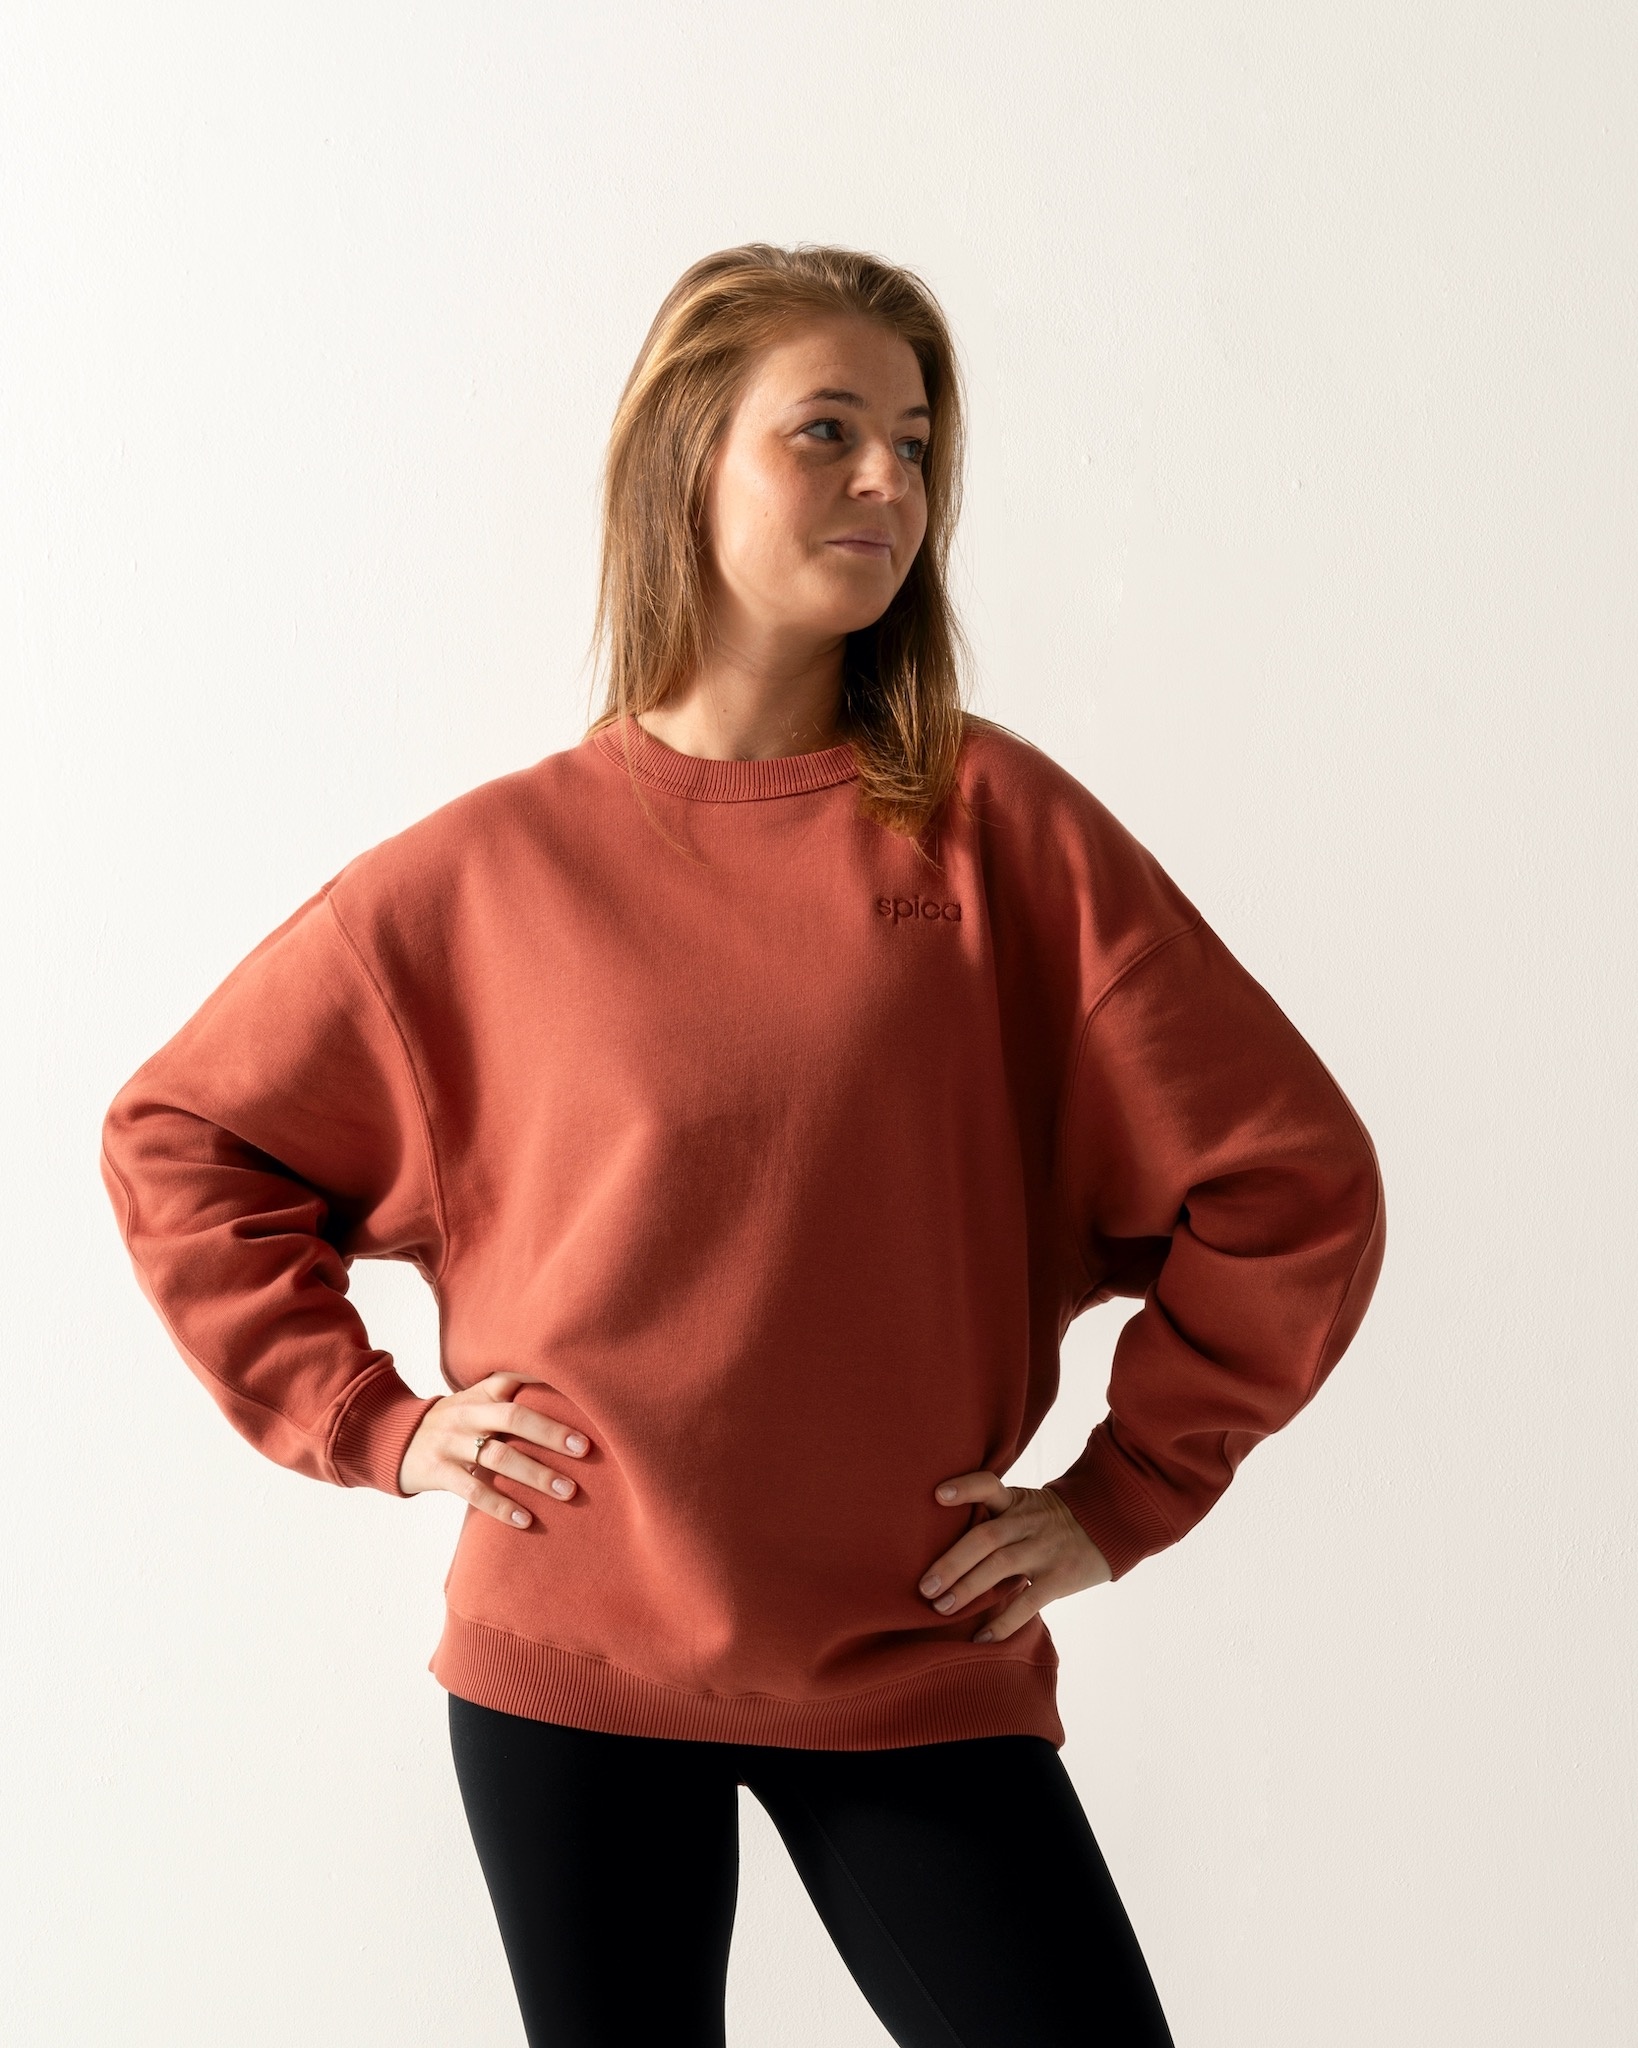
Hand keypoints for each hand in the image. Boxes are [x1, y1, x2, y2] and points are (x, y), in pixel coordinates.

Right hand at [398, 1370, 592, 1528]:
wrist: (392, 1441)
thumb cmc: (452, 1424)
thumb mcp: (473, 1401)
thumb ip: (509, 1397)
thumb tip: (568, 1400)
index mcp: (479, 1393)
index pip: (514, 1377)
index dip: (544, 1377)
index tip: (581, 1386)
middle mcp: (467, 1414)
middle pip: (513, 1417)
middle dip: (551, 1433)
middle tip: (585, 1449)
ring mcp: (451, 1443)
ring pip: (499, 1457)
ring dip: (536, 1474)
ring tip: (567, 1490)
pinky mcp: (439, 1472)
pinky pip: (474, 1490)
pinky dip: (502, 1506)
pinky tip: (526, 1520)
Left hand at [918, 1471, 1111, 1642]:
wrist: (1108, 1524)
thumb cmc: (1053, 1520)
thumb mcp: (1027, 1506)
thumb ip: (996, 1516)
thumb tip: (945, 1540)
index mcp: (1016, 1502)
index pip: (989, 1485)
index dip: (965, 1488)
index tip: (938, 1495)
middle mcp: (1027, 1523)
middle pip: (984, 1538)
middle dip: (951, 1563)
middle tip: (925, 1587)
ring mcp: (1043, 1550)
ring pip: (1000, 1567)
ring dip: (967, 1589)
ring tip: (941, 1608)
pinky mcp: (1059, 1578)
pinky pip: (1028, 1603)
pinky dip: (1003, 1623)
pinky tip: (980, 1637)